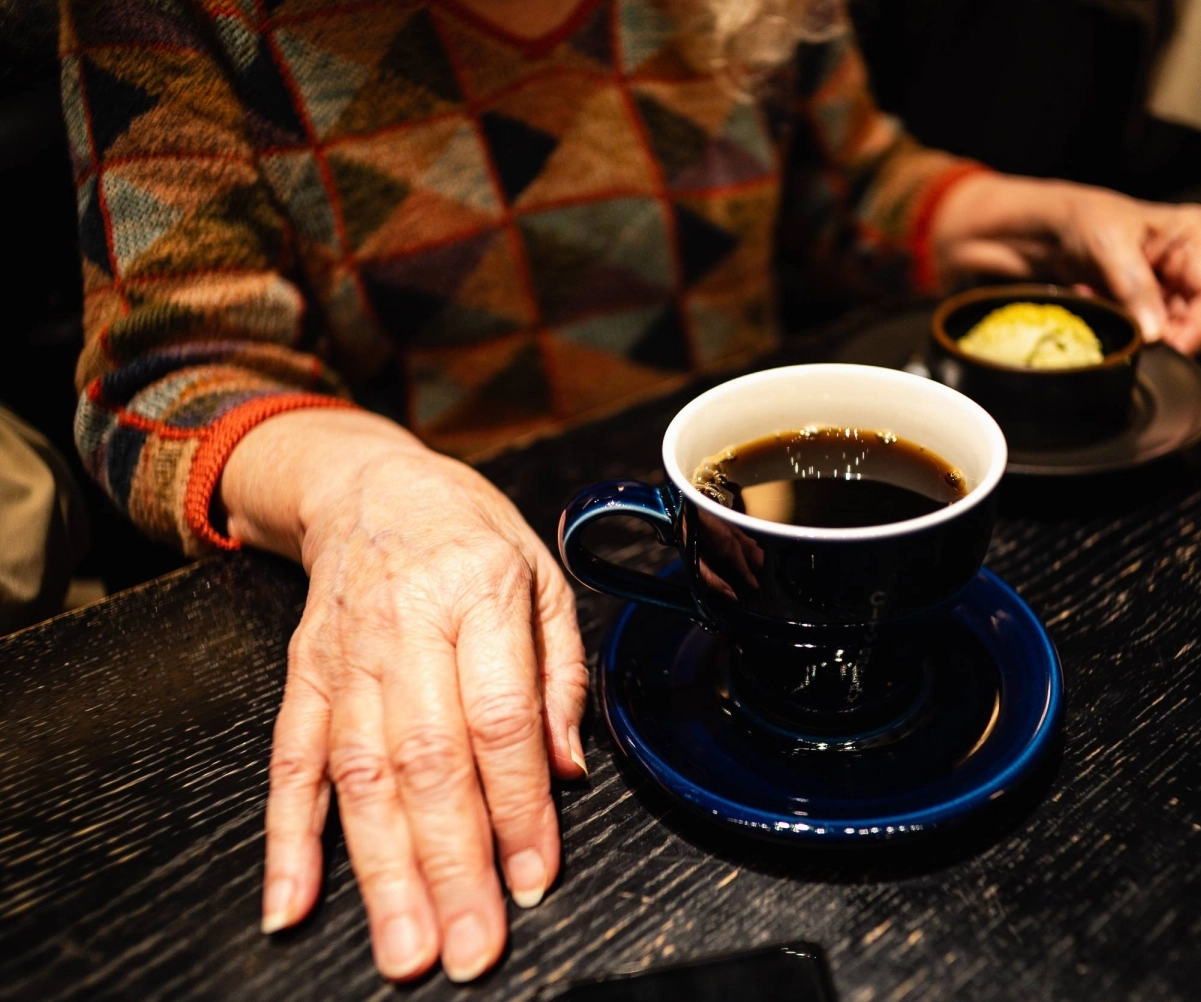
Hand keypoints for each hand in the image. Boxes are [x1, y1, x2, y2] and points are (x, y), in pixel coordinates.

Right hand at [224, 409, 587, 981]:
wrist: (368, 484)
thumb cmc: (467, 532)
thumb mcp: (542, 577)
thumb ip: (561, 675)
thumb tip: (568, 770)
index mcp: (479, 594)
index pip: (499, 716)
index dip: (517, 803)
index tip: (533, 876)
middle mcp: (406, 628)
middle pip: (428, 760)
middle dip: (451, 863)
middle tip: (468, 944)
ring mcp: (344, 658)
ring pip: (361, 775)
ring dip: (381, 871)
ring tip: (403, 945)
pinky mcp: (301, 679)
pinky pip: (290, 763)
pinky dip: (287, 838)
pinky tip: (293, 902)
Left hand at [930, 173, 1200, 354]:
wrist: (1039, 229)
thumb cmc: (1078, 219)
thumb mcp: (1108, 246)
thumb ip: (1136, 289)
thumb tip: (1157, 335)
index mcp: (1199, 237)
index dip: (1200, 330)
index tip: (1166, 349)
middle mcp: (1194, 265)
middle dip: (1163, 333)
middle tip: (1121, 323)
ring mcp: (1172, 291)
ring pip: (1174, 336)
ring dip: (1136, 331)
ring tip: (1100, 302)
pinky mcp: (1148, 310)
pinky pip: (1146, 337)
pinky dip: (1122, 331)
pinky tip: (1096, 306)